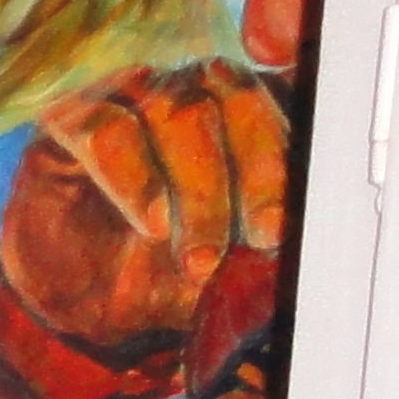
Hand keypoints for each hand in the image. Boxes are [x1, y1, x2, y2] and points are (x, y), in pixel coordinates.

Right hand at [1, 64, 292, 361]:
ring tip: (201, 257)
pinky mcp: (68, 120)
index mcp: (245, 109)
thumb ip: (281, 229)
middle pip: (237, 93)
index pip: (285, 92)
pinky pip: (106, 130)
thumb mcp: (244, 258)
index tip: (312, 204)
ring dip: (199, 189)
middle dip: (260, 170)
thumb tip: (330, 227)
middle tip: (266, 237)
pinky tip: (153, 225)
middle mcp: (188, 88)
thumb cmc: (172, 272)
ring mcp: (126, 97)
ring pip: (175, 110)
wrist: (91, 310)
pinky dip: (136, 182)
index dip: (301, 140)